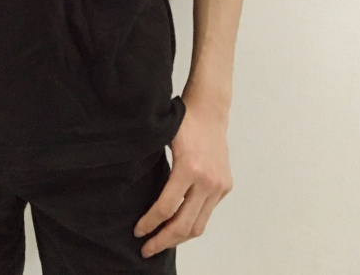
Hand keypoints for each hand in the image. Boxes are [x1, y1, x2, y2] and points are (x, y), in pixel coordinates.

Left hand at [132, 101, 232, 258]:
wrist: (210, 110)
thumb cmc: (184, 121)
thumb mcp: (163, 139)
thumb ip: (154, 166)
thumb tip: (134, 193)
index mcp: (189, 168)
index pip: (166, 208)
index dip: (149, 223)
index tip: (138, 232)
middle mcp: (207, 181)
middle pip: (184, 225)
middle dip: (163, 241)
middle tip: (146, 249)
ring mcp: (219, 185)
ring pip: (199, 226)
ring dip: (179, 238)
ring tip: (162, 242)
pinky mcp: (225, 186)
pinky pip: (207, 213)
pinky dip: (192, 223)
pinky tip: (178, 225)